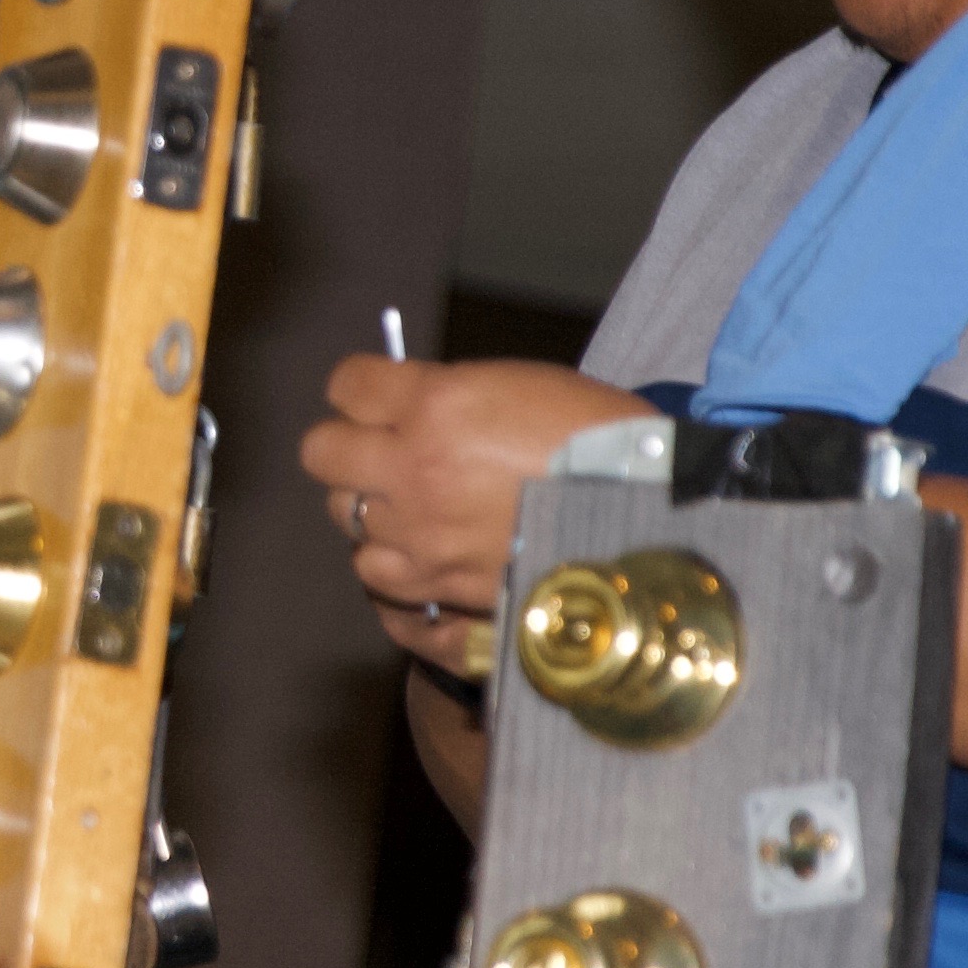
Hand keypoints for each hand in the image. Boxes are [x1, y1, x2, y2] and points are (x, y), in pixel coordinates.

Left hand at [299, 357, 650, 666]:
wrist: (646, 508)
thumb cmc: (593, 435)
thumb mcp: (513, 385)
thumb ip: (443, 395)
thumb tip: (402, 405)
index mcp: (434, 402)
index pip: (345, 384)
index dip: (357, 388)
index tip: (373, 395)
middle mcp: (414, 467)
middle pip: (321, 452)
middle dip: (346, 445)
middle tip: (379, 450)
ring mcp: (421, 531)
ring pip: (343, 513)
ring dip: (370, 505)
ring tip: (409, 504)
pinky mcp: (438, 582)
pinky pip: (374, 569)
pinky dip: (389, 559)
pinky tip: (419, 548)